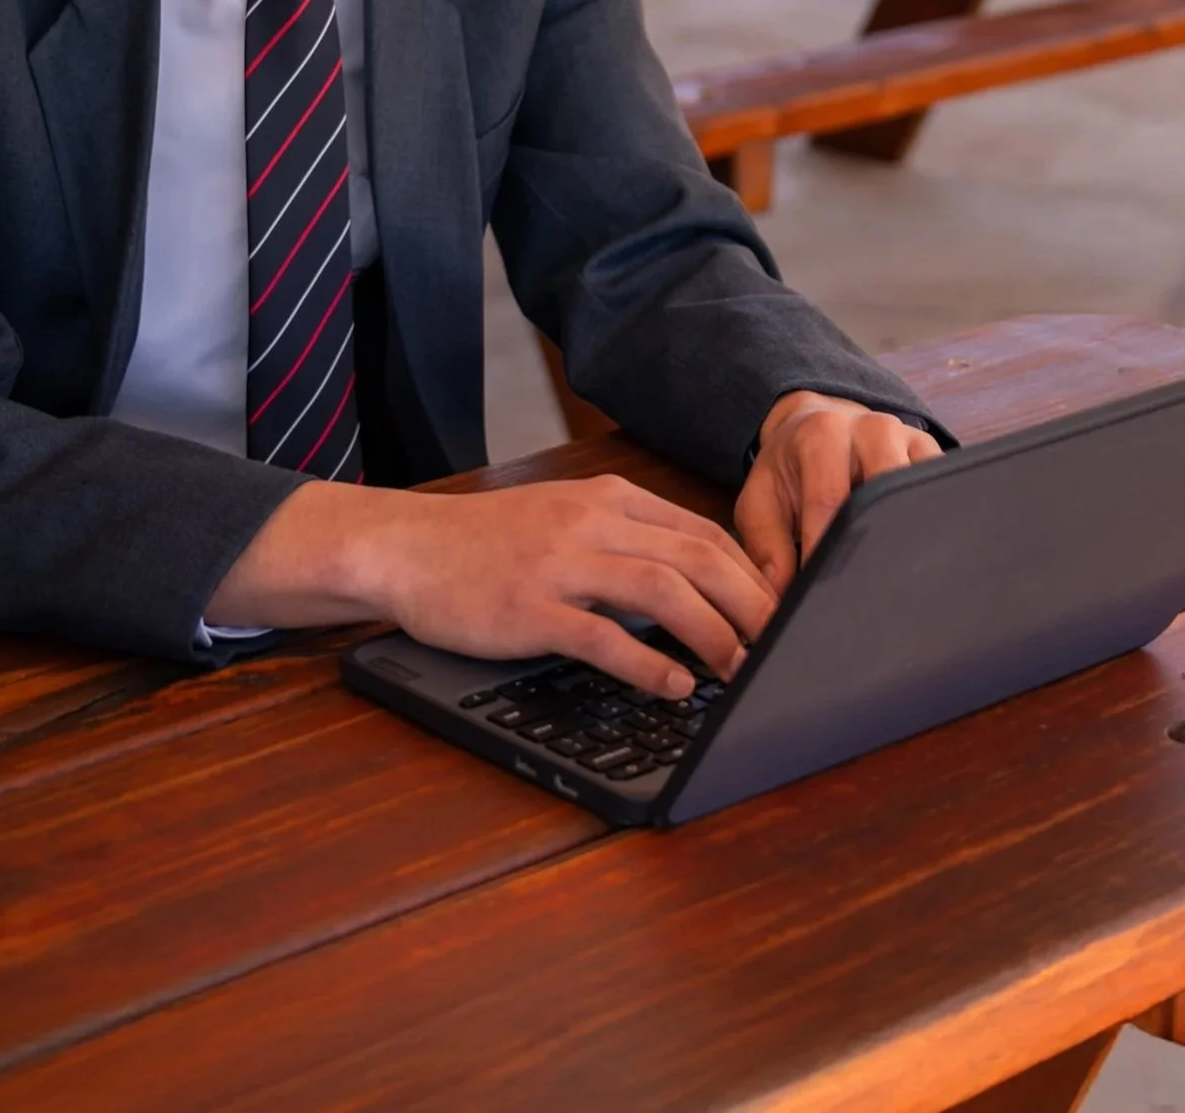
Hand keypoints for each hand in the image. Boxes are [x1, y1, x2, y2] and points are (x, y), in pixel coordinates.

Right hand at [208, 475, 777, 698]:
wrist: (405, 547)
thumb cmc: (484, 543)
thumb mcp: (562, 519)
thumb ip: (623, 540)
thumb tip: (696, 583)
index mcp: (605, 498)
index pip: (703, 532)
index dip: (752, 576)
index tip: (780, 616)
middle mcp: (590, 521)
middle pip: (697, 557)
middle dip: (751, 606)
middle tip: (779, 649)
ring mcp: (560, 562)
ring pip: (663, 589)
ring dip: (713, 633)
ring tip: (738, 670)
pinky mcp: (530, 607)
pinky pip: (604, 635)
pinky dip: (650, 663)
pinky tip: (673, 685)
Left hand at [736, 392, 941, 594]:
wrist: (817, 425)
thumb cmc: (789, 470)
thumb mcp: (761, 499)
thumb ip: (765, 544)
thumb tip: (784, 594)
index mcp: (821, 434)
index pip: (829, 502)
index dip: (825, 552)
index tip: (820, 596)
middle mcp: (871, 428)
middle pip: (883, 496)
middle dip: (871, 549)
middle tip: (862, 597)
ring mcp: (909, 439)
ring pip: (919, 495)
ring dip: (907, 540)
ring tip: (891, 583)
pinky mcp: (934, 455)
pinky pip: (943, 494)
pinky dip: (934, 527)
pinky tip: (919, 558)